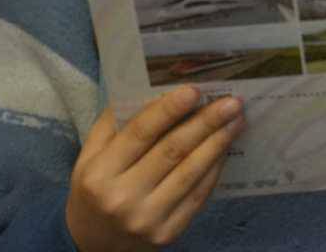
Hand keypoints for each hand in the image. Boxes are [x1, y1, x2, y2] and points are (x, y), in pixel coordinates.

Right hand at [65, 86, 243, 251]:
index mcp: (100, 173)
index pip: (140, 133)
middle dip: (205, 123)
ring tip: (236, 121)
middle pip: (172, 151)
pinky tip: (224, 149)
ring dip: (217, 143)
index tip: (195, 90)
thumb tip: (150, 89)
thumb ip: (114, 123)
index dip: (169, 110)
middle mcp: (123, 198)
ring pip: (190, 173)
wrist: (93, 243)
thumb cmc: (93, 190)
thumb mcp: (89, 155)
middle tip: (230, 102)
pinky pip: (197, 196)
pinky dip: (214, 170)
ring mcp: (148, 219)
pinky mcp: (168, 233)